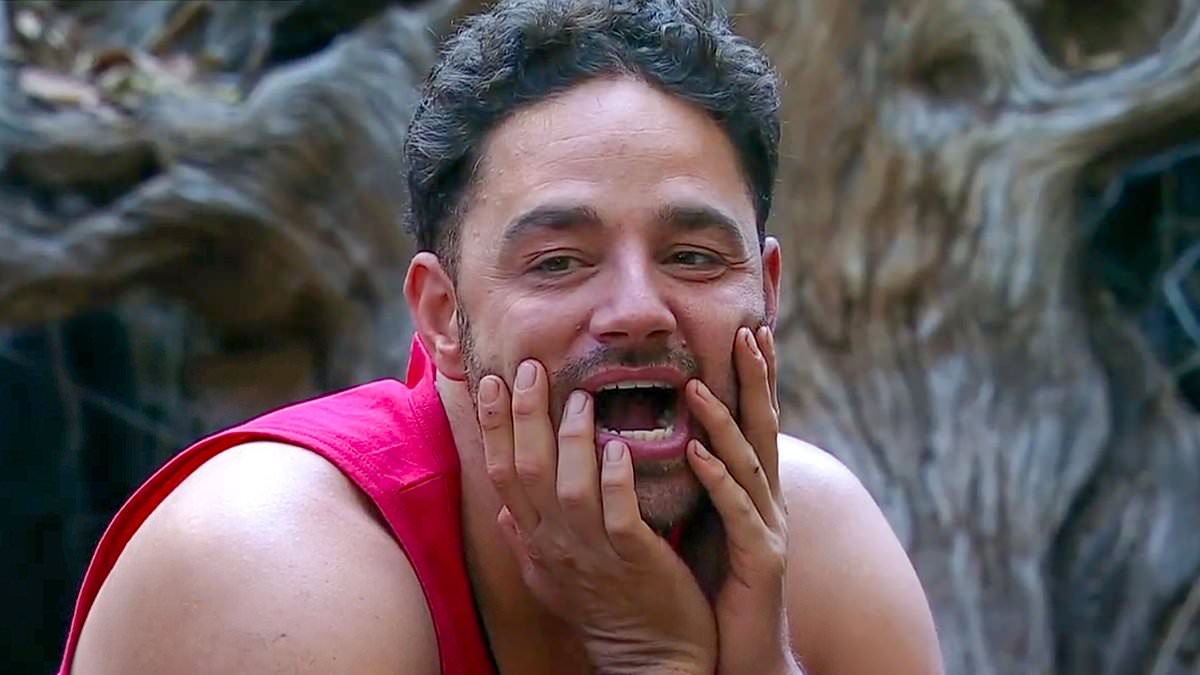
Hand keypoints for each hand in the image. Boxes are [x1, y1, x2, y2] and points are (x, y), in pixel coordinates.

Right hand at [477, 360, 716, 674]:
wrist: (651, 660)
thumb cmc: (607, 608)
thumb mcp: (553, 578)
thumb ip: (527, 541)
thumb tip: (501, 512)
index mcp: (536, 540)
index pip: (502, 473)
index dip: (496, 426)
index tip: (493, 381)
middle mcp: (555, 544)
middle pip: (526, 472)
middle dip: (524, 417)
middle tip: (531, 368)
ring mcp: (594, 553)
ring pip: (569, 489)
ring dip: (573, 441)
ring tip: (581, 398)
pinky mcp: (635, 561)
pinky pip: (619, 517)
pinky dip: (616, 481)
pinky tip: (619, 448)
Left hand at [685, 326, 800, 674]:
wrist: (742, 652)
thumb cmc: (716, 587)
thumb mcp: (705, 523)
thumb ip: (697, 482)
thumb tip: (666, 439)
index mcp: (752, 489)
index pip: (753, 420)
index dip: (753, 377)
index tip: (747, 330)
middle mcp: (767, 500)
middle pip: (763, 427)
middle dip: (758, 378)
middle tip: (750, 330)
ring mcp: (768, 527)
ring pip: (748, 462)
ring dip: (726, 419)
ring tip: (700, 382)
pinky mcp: (759, 559)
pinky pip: (736, 511)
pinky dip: (717, 477)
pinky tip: (698, 450)